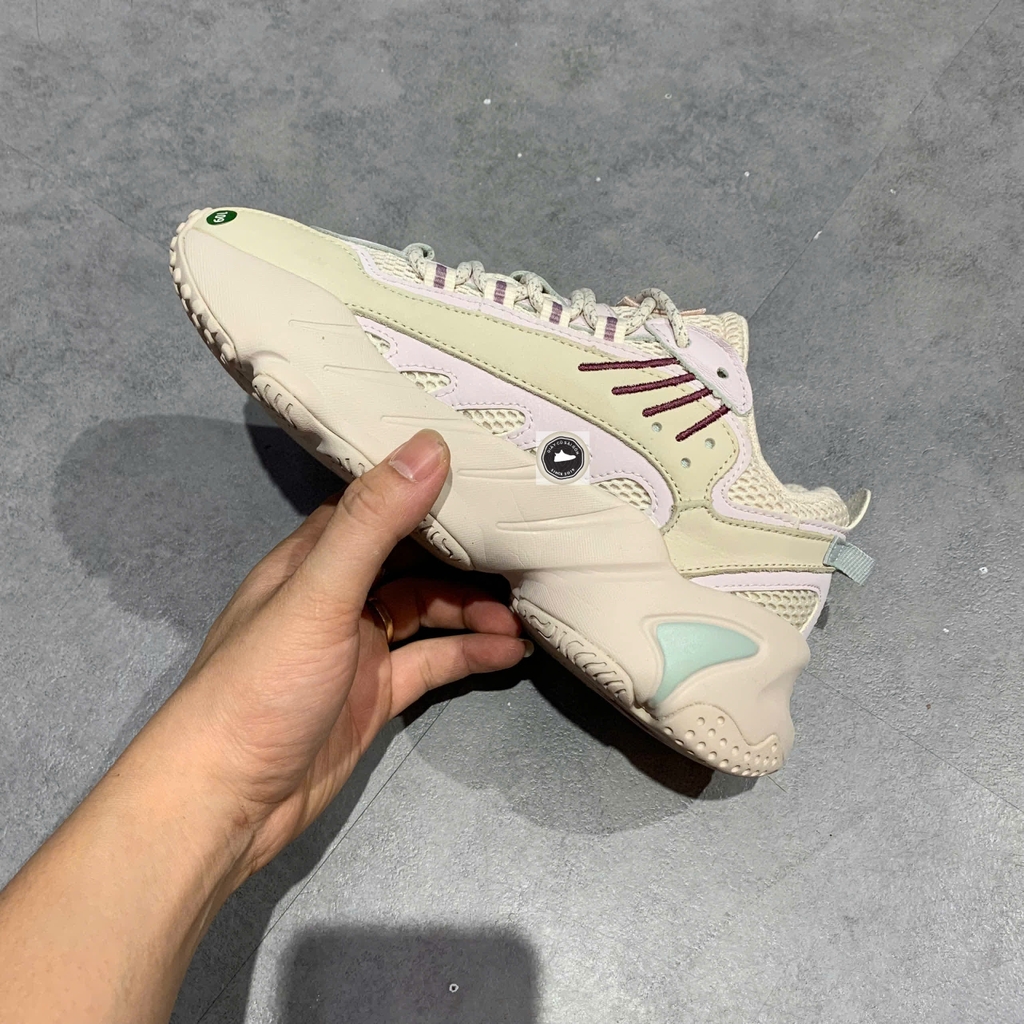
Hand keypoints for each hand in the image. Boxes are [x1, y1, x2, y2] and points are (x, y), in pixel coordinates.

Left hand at [159, 428, 529, 885]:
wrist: (227, 803)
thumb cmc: (264, 685)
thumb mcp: (319, 595)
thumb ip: (373, 524)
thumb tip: (430, 445)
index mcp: (311, 560)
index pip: (374, 507)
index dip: (423, 489)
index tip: (483, 474)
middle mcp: (335, 596)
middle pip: (409, 560)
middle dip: (462, 554)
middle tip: (523, 546)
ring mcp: (356, 648)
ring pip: (425, 612)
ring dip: (472, 609)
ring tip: (526, 613)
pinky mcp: (374, 695)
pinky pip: (431, 662)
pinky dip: (469, 654)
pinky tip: (511, 652)